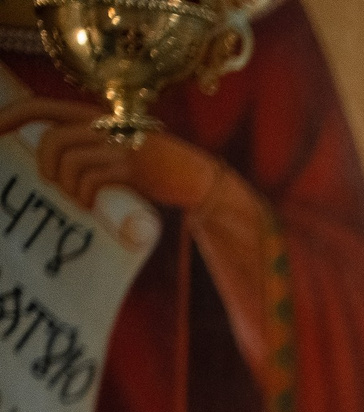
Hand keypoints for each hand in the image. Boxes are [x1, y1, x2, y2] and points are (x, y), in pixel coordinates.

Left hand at [0, 99, 223, 210]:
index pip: (42, 106)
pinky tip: (94, 204)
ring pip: (70, 160)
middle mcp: (104, 123)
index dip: (12, 116)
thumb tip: (48, 162)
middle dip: (47, 167)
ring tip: (81, 199)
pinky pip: (92, 178)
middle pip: (52, 138)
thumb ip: (86, 148)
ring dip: (69, 187)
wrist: (197, 178)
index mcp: (94, 116)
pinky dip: (87, 195)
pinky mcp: (133, 165)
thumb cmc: (152, 170)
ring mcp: (119, 142)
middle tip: (57, 186)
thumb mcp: (115, 150)